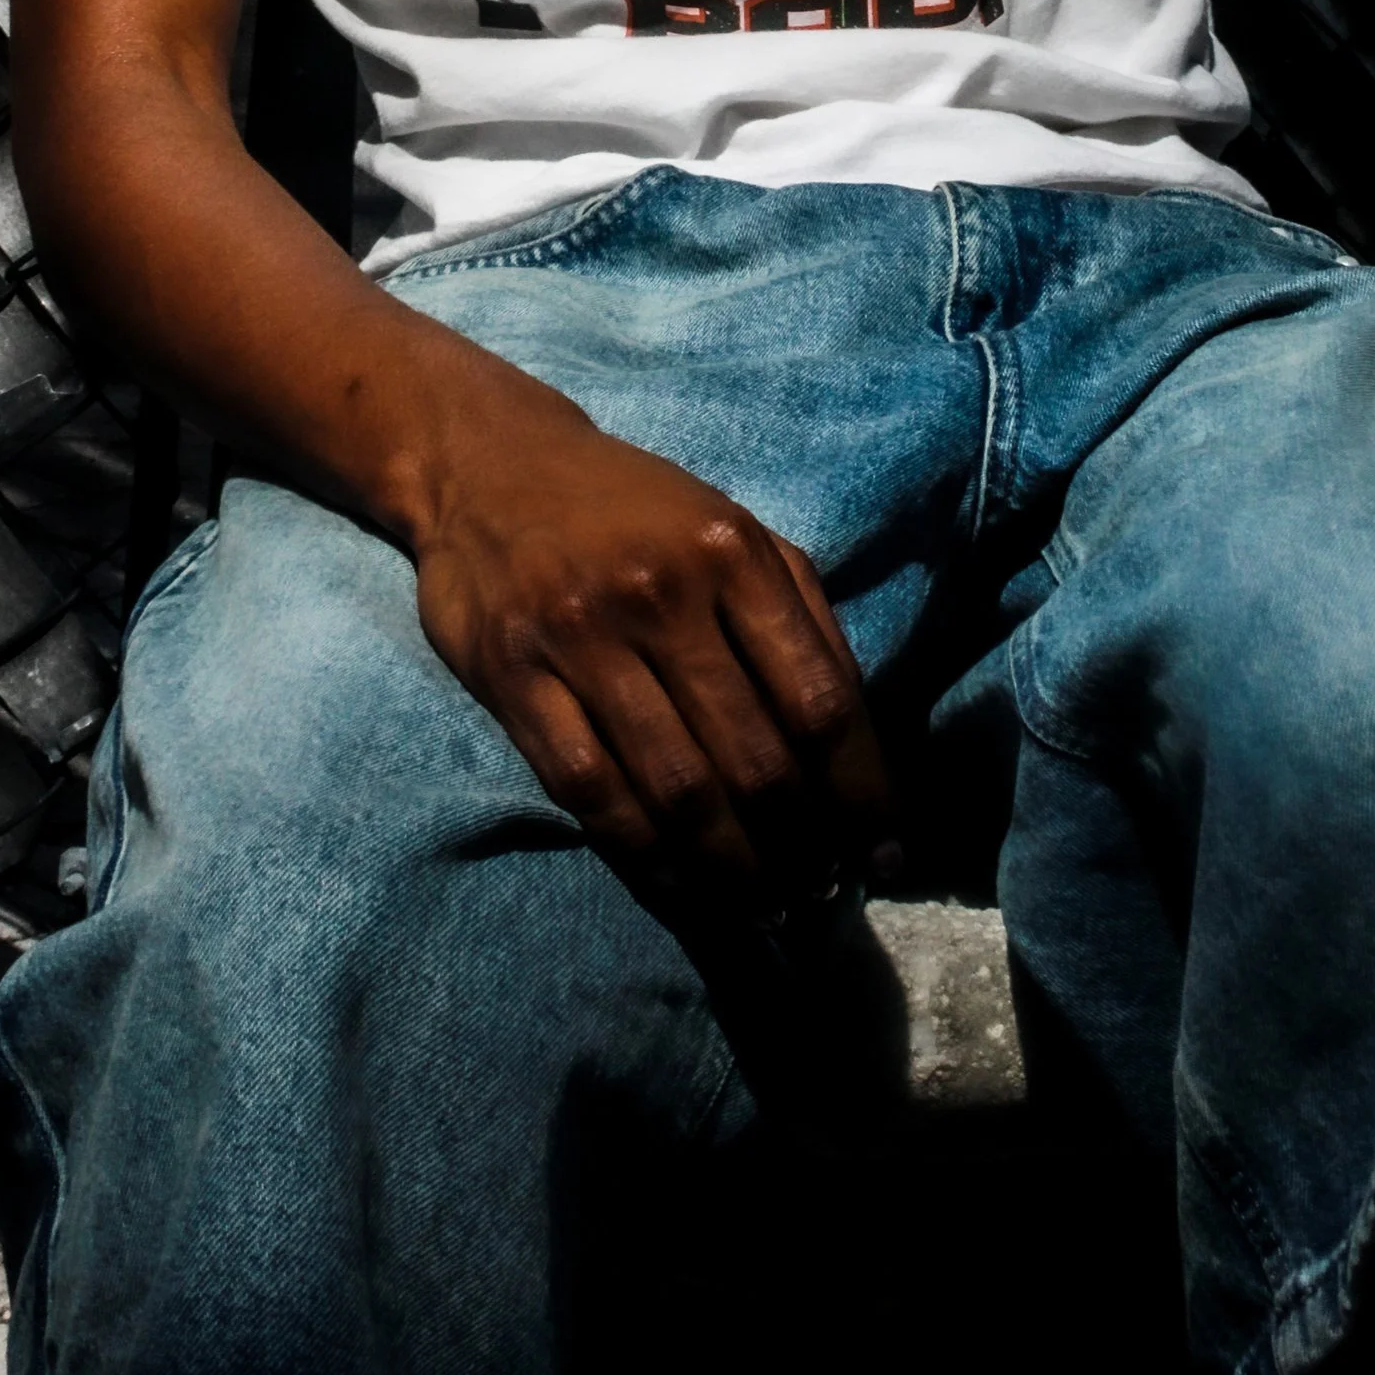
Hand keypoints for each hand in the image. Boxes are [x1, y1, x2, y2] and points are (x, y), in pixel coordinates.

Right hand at [410, 378, 892, 907]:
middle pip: (754, 757)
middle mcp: (661, 593)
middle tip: (819, 898)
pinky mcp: (515, 678)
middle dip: (800, 847)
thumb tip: (856, 745)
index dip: (861, 793)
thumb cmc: (634, 509)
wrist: (491, 464)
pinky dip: (644, 857)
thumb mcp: (732, 528)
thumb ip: (798, 618)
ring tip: (764, 910)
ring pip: (676, 789)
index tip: (883, 858)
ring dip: (731, 870)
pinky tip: (680, 889)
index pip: (819, 700)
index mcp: (732, 553)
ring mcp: (582, 637)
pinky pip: (592, 792)